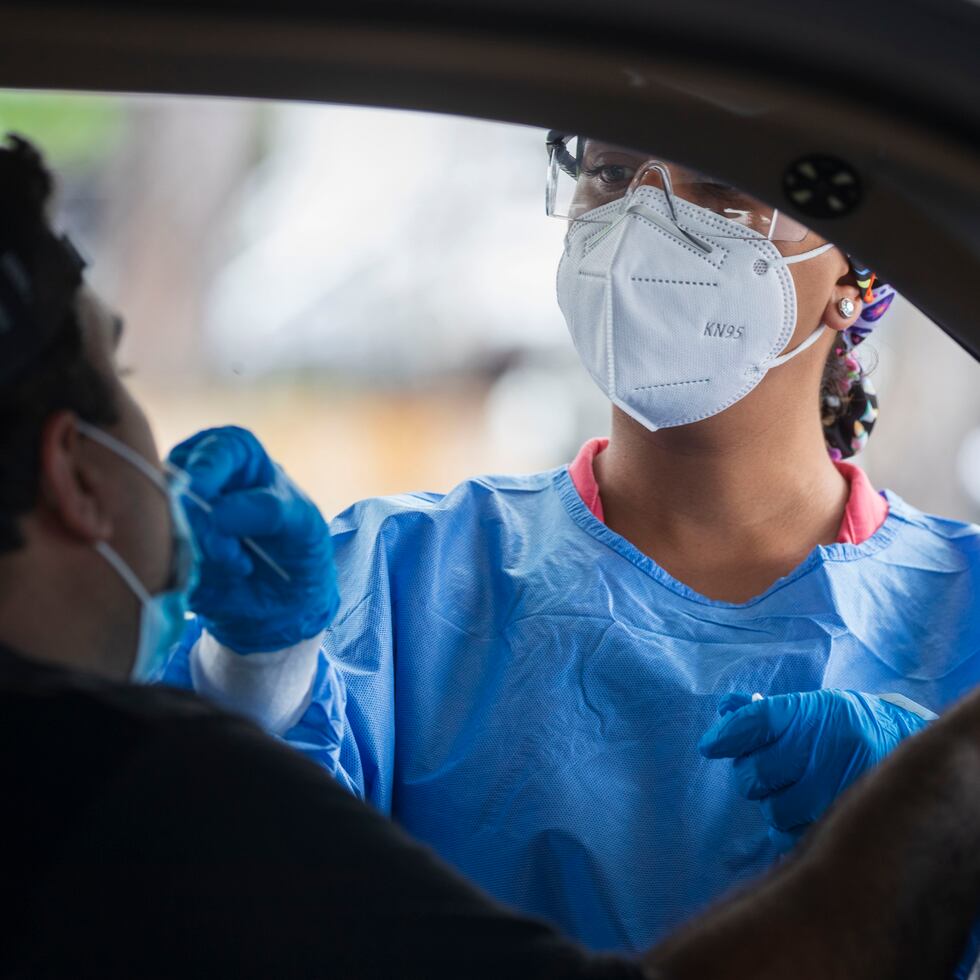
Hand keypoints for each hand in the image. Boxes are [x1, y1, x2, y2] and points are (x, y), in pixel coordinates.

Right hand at [168, 426, 338, 652]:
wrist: (285, 604)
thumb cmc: (299, 549)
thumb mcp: (302, 526)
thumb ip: (268, 511)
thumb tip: (217, 512)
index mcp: (240, 460)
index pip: (217, 447)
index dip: (206, 463)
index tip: (200, 488)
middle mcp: (202, 481)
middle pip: (176, 481)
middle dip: (198, 515)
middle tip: (227, 547)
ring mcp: (178, 514)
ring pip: (160, 517)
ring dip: (194, 545)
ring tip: (237, 565)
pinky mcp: (164, 550)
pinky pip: (152, 552)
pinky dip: (177, 567)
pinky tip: (211, 579)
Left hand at [699, 689, 929, 850]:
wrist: (910, 751)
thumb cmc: (846, 727)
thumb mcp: (811, 707)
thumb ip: (764, 711)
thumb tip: (725, 708)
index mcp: (811, 714)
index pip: (753, 723)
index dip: (726, 735)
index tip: (711, 746)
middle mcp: (823, 749)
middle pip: (754, 772)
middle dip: (751, 772)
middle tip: (766, 769)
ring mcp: (834, 790)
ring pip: (773, 808)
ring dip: (774, 801)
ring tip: (793, 788)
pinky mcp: (843, 823)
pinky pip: (792, 833)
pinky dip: (789, 825)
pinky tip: (803, 809)